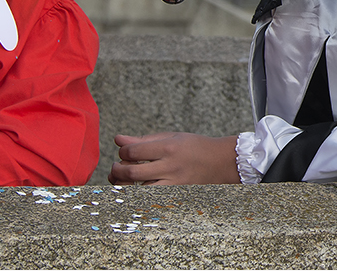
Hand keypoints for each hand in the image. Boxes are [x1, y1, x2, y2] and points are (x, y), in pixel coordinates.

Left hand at [108, 132, 239, 184]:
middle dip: (117, 171)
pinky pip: (152, 199)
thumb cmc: (194, 147)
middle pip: (133, 173)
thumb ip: (143, 140)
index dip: (122, 152)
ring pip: (140, 191)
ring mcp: (174, 184)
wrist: (221, 162)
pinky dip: (139, 196)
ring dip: (125, 187)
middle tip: (115, 169)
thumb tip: (117, 139)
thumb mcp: (171, 137)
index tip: (123, 152)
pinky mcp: (177, 195)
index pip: (133, 152)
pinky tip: (135, 190)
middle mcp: (169, 167)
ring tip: (120, 181)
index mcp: (167, 148)